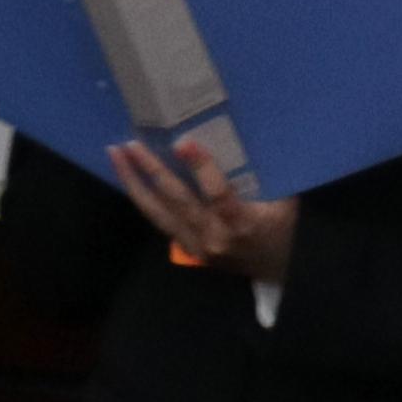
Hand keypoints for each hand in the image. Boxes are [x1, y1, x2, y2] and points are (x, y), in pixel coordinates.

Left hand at [108, 136, 298, 286]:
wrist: (273, 271)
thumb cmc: (280, 227)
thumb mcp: (285, 201)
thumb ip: (268, 173)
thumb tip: (253, 131)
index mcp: (242, 223)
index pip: (218, 195)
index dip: (201, 168)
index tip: (183, 143)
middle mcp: (214, 237)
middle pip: (178, 202)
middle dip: (153, 171)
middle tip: (132, 144)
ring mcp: (196, 245)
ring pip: (158, 214)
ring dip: (135, 183)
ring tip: (116, 154)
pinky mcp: (186, 247)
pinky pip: (159, 219)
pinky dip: (142, 196)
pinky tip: (128, 176)